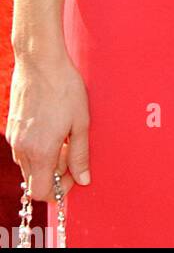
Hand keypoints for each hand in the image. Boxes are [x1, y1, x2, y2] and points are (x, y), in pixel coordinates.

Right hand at [5, 55, 91, 204]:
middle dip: (53, 174)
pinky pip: (22, 150)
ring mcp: (14, 138)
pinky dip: (36, 149)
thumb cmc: (64, 88)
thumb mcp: (80, 122)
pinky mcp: (11, 127)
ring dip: (44, 161)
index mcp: (40, 151)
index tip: (73, 175)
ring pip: (27, 165)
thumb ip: (80, 155)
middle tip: (71, 152)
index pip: (40, 192)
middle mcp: (22, 148)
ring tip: (62, 138)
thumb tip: (83, 180)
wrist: (40, 61)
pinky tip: (51, 128)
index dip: (58, 190)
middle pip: (34, 180)